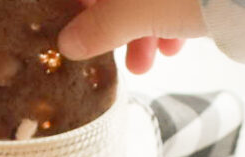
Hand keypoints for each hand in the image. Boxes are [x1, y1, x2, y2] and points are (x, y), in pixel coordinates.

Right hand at [58, 0, 206, 73]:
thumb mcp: (140, 9)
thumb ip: (102, 26)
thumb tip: (68, 44)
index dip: (81, 6)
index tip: (75, 27)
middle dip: (115, 21)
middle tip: (112, 54)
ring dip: (144, 27)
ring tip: (148, 62)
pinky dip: (173, 17)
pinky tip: (175, 45)